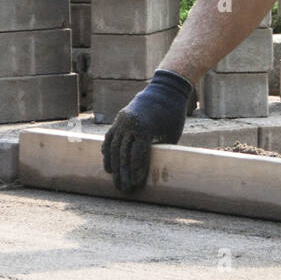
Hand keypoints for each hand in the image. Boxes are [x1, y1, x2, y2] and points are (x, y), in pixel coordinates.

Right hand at [102, 69, 193, 192]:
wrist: (165, 89)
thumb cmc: (173, 114)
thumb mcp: (171, 133)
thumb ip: (161, 150)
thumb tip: (156, 170)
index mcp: (145, 127)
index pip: (137, 155)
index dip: (136, 171)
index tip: (136, 185)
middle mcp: (130, 124)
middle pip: (123, 154)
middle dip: (124, 173)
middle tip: (124, 189)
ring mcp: (122, 120)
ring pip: (114, 147)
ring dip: (114, 166)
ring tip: (115, 181)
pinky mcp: (119, 119)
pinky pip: (110, 138)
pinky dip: (108, 152)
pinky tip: (109, 166)